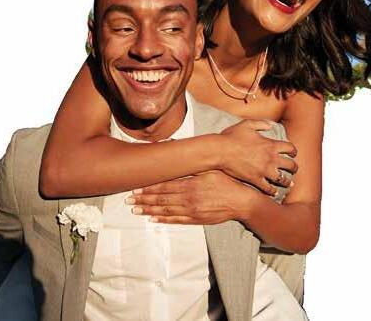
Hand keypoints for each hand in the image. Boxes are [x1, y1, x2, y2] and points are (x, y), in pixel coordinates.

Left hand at [124, 171, 255, 224]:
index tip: (135, 188)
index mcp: (191, 183)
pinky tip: (153, 219)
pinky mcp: (197, 219)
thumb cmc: (226, 181)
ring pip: (166, 210)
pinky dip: (164, 220)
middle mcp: (189, 197)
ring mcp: (192, 210)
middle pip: (162, 198)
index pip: (165, 185)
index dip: (149, 187)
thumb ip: (193, 162)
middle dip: (144, 199)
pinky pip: (177, 220)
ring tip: (136, 210)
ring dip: (150, 210)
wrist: (241, 201)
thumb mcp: (211, 168)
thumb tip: (178, 150)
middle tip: (128, 200)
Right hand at [219, 119, 297, 194]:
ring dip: (287, 181)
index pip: (290, 148)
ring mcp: (264, 170)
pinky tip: (273, 192)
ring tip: (289, 183)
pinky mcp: (255, 179)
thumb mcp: (247, 124)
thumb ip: (261, 123)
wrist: (221, 151)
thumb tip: (271, 125)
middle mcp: (270, 158)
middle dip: (293, 167)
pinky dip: (272, 191)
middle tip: (293, 169)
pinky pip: (268, 188)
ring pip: (282, 179)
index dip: (293, 151)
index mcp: (270, 145)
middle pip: (290, 165)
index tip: (292, 153)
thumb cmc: (232, 136)